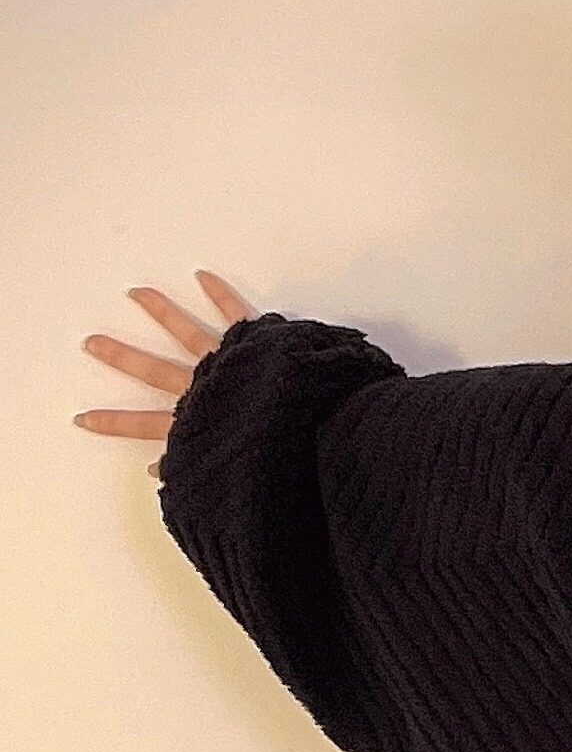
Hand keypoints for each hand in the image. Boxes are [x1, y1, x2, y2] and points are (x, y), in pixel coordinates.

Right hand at [75, 271, 255, 475]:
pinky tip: (203, 276)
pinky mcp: (256, 346)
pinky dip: (221, 294)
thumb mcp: (224, 475)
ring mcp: (227, 362)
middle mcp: (204, 387)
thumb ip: (189, 470)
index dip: (112, 423)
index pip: (145, 425)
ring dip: (160, 311)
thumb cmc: (273, 457)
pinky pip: (237, 314)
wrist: (308, 431)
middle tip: (92, 342)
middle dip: (120, 356)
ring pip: (186, 333)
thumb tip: (157, 472)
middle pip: (153, 370)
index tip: (82, 418)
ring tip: (137, 293)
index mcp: (196, 420)